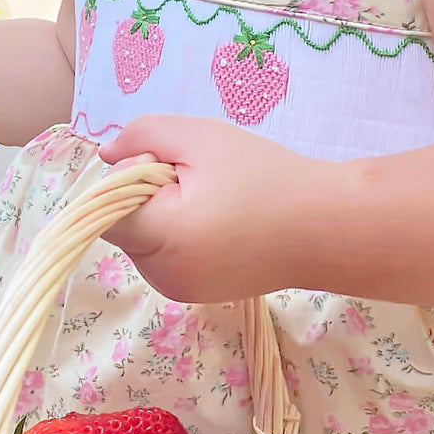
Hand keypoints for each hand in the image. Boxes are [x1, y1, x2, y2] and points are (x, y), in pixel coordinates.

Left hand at [99, 116, 329, 302]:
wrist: (328, 228)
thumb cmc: (268, 178)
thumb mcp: (202, 137)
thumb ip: (143, 137)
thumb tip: (107, 156)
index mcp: (164, 238)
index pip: (105, 212)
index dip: (127, 181)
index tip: (169, 167)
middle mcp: (164, 275)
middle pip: (123, 229)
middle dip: (147, 200)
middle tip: (200, 181)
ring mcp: (180, 291)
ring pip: (143, 245)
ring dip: (163, 220)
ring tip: (216, 203)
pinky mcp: (198, 296)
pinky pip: (166, 260)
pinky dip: (181, 239)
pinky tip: (222, 226)